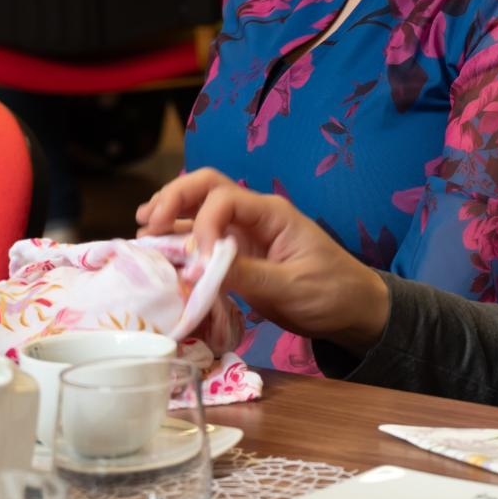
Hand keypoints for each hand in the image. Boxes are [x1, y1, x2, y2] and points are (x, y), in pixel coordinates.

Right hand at [137, 168, 389, 354]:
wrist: (354, 311)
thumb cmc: (331, 293)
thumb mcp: (290, 287)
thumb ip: (246, 275)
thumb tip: (198, 269)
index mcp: (272, 214)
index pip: (224, 198)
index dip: (202, 223)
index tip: (195, 260)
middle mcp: (254, 216)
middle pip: (206, 188)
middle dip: (173, 199)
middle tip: (147, 223)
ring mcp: (245, 234)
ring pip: (200, 209)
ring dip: (171, 215)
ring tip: (143, 232)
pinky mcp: (239, 255)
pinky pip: (204, 239)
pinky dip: (180, 241)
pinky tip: (160, 251)